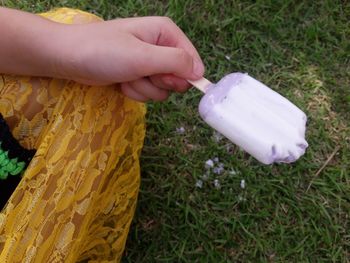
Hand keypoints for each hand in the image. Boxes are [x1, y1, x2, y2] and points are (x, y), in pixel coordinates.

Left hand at [53, 17, 204, 100]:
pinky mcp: (138, 75)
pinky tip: (120, 82)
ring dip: (144, 88)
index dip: (183, 74)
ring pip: (162, 89)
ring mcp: (148, 63)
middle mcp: (160, 46)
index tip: (167, 80)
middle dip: (158, 82)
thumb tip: (199, 73)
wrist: (69, 58)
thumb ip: (175, 62)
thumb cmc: (104, 52)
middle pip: (178, 77)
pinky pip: (148, 92)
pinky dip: (134, 91)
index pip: (191, 59)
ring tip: (126, 77)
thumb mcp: (142, 56)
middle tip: (141, 74)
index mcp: (165, 33)